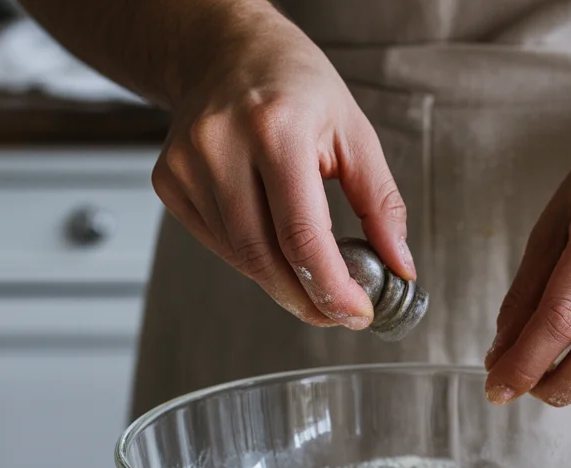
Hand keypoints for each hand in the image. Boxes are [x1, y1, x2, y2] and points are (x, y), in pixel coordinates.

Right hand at [151, 4, 414, 327]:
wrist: (226, 51)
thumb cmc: (295, 86)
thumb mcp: (355, 132)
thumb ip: (381, 203)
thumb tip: (400, 264)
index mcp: (276, 129)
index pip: (301, 236)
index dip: (331, 288)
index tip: (356, 313)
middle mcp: (222, 146)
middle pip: (265, 258)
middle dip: (307, 299)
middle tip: (338, 313)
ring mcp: (188, 166)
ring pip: (240, 259)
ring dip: (282, 283)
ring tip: (314, 279)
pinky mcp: (170, 182)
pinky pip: (219, 245)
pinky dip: (252, 260)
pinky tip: (273, 243)